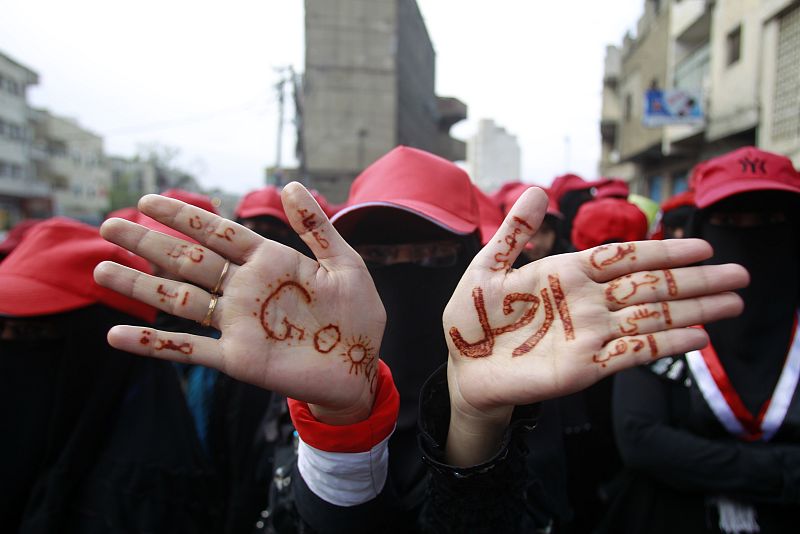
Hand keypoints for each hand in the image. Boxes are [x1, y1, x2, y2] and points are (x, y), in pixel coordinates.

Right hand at [94, 182, 385, 424]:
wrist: (361, 369)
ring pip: (179, 300)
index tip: (149, 200)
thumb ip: (316, 228)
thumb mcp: (344, 265)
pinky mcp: (238, 358)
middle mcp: (245, 289)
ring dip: (140, 287)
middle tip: (110, 225)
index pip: (218, 232)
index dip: (185, 217)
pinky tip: (116, 337)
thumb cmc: (357, 315)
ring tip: (102, 270)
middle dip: (149, 243)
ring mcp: (238, 323)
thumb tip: (289, 185)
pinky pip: (189, 349)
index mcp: (270, 262)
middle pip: (188, 260)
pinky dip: (153, 345)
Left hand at [442, 187, 748, 464]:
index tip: (703, 246)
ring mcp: (591, 333)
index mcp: (567, 274)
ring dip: (692, 311)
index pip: (625, 257)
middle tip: (739, 275)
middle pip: (650, 286)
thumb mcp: (487, 267)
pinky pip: (632, 353)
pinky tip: (697, 338)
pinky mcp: (587, 366)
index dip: (664, 250)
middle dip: (694, 280)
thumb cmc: (471, 317)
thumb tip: (538, 189)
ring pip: (651, 318)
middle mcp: (587, 301)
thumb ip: (515, 232)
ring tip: (732, 304)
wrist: (463, 367)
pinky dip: (665, 345)